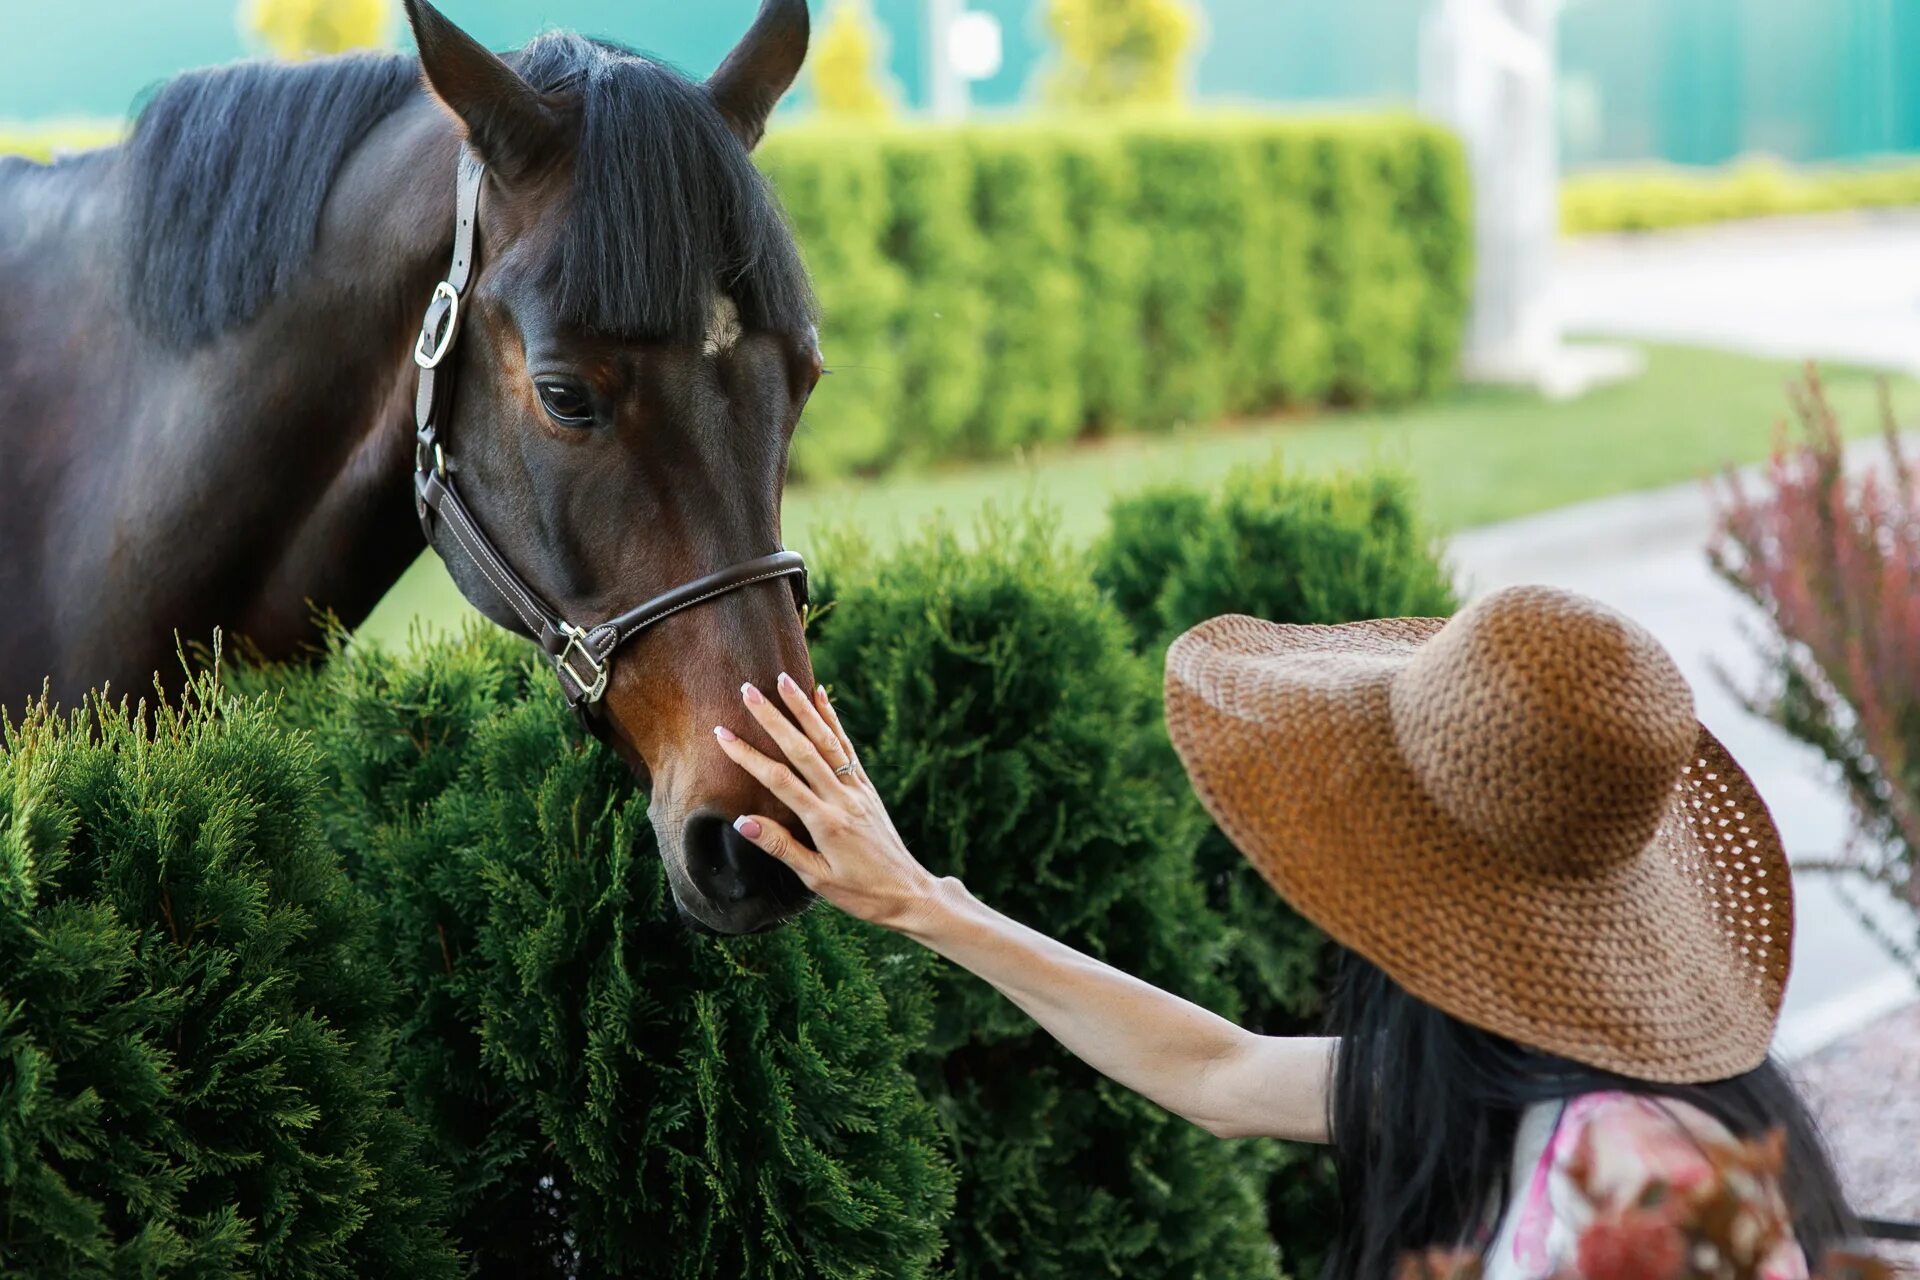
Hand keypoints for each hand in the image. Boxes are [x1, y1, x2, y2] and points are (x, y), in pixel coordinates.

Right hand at [713, 674, 943, 932]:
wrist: (908, 892)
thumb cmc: (859, 892)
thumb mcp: (817, 879)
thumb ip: (781, 847)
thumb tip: (742, 821)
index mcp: (825, 822)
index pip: (780, 781)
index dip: (749, 756)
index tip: (722, 734)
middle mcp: (842, 798)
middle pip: (803, 750)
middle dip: (774, 718)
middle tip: (748, 690)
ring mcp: (857, 788)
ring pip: (827, 740)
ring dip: (804, 708)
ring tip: (783, 679)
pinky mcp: (867, 786)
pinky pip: (847, 747)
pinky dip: (833, 719)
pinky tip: (821, 695)